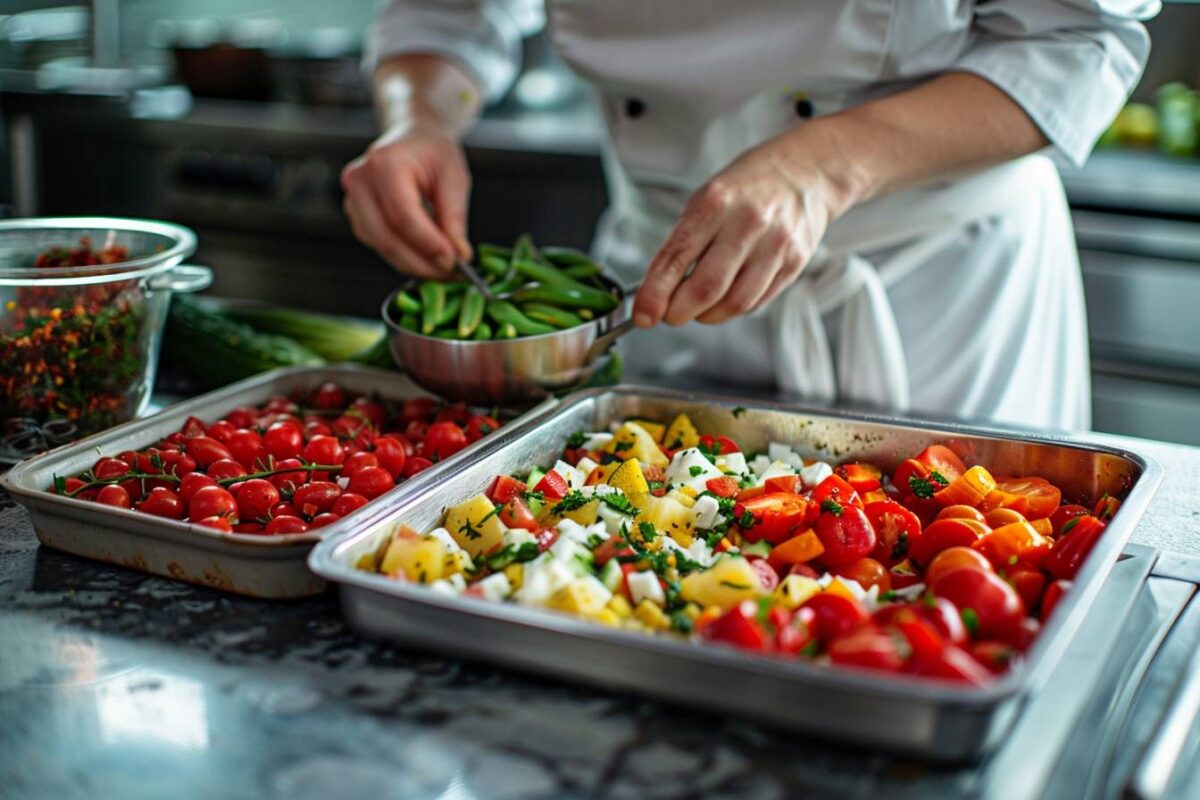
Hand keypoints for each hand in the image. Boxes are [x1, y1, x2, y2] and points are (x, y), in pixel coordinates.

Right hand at [341, 123, 472, 278]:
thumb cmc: (433, 151)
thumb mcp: (454, 177)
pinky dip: (404, 257)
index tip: (454, 262)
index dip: (428, 244)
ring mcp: (353, 199)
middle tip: (452, 273)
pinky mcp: (356, 216)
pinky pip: (379, 245)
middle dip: (422, 262)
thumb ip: (454, 217)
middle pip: (388, 236)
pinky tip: (425, 258)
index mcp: (384, 163)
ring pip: (382, 246)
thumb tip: (458, 255)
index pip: (403, 214)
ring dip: (414, 264)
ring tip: (443, 268)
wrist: (412, 138)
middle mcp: (360, 181)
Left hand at [633, 135, 854, 326]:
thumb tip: (656, 292)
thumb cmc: (747, 187)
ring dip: (707, 315)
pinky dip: (733, 308)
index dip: (655, 294)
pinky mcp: (794, 263)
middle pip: (706, 289)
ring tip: (698, 307)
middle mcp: (748, 223)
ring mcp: (775, 245)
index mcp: (716, 203)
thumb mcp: (705, 200)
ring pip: (734, 303)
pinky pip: (756, 302)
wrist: (805, 172)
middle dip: (679, 312)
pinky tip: (726, 297)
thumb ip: (681, 244)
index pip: (676, 259)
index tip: (642, 315)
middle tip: (669, 314)